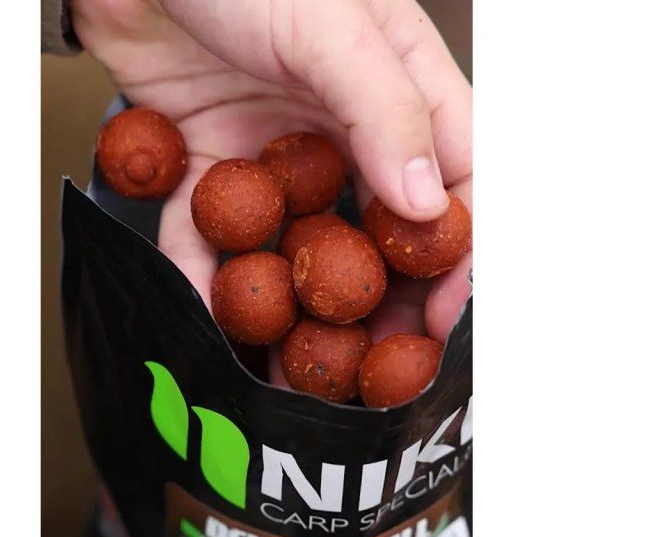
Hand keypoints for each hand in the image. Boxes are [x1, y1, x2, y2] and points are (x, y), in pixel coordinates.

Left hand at [72, 0, 471, 345]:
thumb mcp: (329, 24)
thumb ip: (385, 109)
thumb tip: (426, 205)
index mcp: (398, 89)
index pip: (454, 182)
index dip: (460, 254)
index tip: (449, 319)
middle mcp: (344, 130)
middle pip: (379, 233)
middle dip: (381, 302)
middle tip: (373, 368)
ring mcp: (275, 152)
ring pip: (299, 245)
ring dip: (299, 309)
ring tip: (294, 370)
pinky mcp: (208, 164)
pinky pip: (209, 231)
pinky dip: (208, 274)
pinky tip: (213, 320)